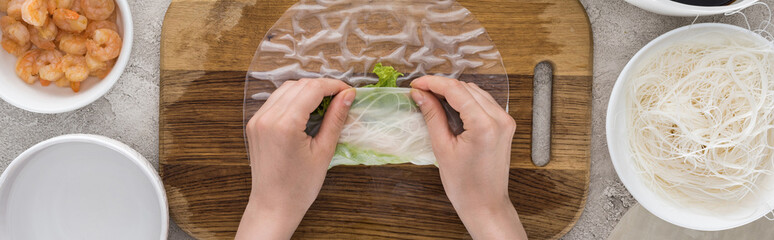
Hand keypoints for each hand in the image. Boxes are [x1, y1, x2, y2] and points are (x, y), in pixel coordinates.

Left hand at [236, 78, 354, 239]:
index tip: (349, 92)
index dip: (334, 86)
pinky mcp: (254, 124)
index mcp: (285, 124)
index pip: (313, 89)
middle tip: (340, 98)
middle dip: (322, 86)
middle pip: (299, 85)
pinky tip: (306, 110)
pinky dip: (292, 99)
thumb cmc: (300, 186)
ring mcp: (257, 119)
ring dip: (307, 90)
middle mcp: (267, 117)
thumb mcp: (324, 151)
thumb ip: (335, 119)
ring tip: (325, 103)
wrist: (273, 206)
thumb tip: (348, 95)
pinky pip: (275, 100)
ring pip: (286, 89)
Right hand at [410, 76, 526, 239]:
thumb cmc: (465, 185)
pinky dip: (466, 100)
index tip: (416, 83)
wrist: (485, 204)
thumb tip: (420, 94)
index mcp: (484, 125)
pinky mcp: (505, 125)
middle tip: (420, 92)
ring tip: (432, 98)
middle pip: (466, 88)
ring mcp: (505, 121)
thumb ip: (432, 116)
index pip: (456, 90)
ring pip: (476, 92)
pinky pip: (484, 103)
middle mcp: (499, 119)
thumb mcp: (442, 148)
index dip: (433, 83)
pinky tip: (450, 106)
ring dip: (454, 92)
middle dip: (442, 86)